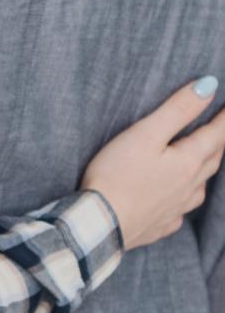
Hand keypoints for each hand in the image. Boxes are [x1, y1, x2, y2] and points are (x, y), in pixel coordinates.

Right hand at [82, 77, 224, 248]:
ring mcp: (176, 208)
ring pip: (200, 187)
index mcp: (188, 161)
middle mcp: (189, 186)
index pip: (216, 134)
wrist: (100, 225)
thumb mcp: (145, 134)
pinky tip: (176, 203)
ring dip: (204, 171)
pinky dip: (182, 203)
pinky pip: (180, 213)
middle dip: (217, 142)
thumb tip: (208, 87)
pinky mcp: (160, 225)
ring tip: (202, 163)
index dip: (224, 118)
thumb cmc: (117, 175)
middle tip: (218, 129)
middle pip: (212, 159)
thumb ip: (177, 110)